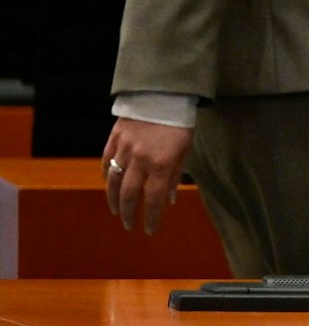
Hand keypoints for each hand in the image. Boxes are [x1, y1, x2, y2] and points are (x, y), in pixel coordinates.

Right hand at [102, 118, 195, 235]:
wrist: (163, 95)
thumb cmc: (179, 125)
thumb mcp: (184, 151)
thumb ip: (175, 175)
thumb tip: (170, 200)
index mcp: (161, 164)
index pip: (153, 199)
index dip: (150, 217)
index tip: (149, 230)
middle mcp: (140, 159)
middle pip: (128, 194)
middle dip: (128, 213)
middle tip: (129, 225)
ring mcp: (124, 149)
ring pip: (112, 181)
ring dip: (113, 200)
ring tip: (117, 211)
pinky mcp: (114, 139)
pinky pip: (106, 162)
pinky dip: (106, 176)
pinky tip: (109, 185)